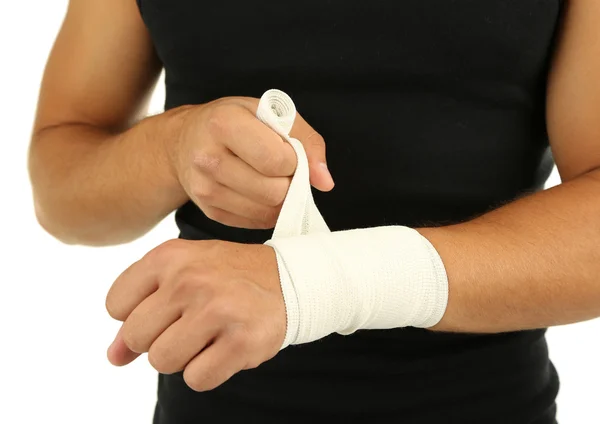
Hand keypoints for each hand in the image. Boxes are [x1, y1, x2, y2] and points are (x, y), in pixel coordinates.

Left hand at [105, 238, 285, 391]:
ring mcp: (217, 309)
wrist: (290, 279)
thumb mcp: (181, 276)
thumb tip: (113, 357)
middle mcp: (189, 279)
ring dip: (184, 357)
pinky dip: (209, 372)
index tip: (168, 309)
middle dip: (159, 339)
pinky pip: (196, 380)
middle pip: (136, 337)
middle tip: (192, 323)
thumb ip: (141, 312)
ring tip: (211, 334)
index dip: (138, 315)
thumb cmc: (227, 278)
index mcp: (169, 256)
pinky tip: (227, 347)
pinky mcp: (241, 340)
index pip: (115, 306)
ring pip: (163, 362)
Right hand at [170, 96, 333, 228]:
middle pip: (273, 191)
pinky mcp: (209, 211)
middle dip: (287, 181)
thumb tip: (325, 182)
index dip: (293, 159)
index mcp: (223, 124)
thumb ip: (306, 141)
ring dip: (279, 198)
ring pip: (267, 211)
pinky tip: (257, 190)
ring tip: (269, 177)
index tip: (286, 150)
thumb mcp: (270, 113)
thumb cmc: (235, 121)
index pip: (277, 160)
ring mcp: (204, 189)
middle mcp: (208, 159)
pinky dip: (266, 210)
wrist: (186, 141)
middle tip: (279, 167)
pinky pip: (256, 223)